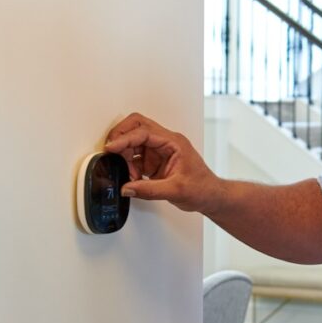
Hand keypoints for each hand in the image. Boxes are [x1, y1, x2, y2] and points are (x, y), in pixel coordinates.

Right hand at [103, 113, 220, 212]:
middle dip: (121, 136)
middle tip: (111, 150)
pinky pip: (135, 157)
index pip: (144, 132)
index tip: (111, 148)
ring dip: (125, 155)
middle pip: (137, 126)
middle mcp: (166, 142)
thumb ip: (149, 190)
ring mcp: (159, 151)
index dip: (125, 138)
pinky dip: (129, 166)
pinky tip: (133, 178)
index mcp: (174, 142)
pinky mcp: (155, 161)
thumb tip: (127, 188)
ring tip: (129, 174)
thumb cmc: (202, 188)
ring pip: (134, 142)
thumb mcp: (176, 191)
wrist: (210, 196)